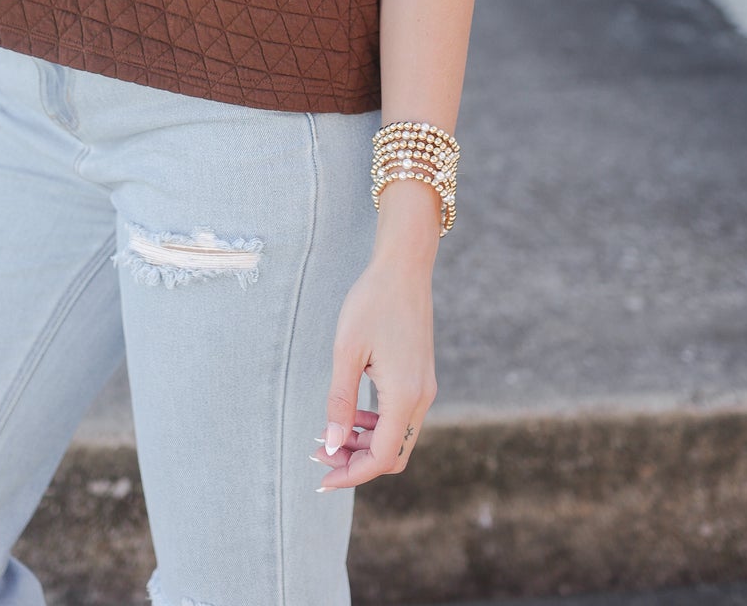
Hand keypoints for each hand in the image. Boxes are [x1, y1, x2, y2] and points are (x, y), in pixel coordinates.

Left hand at [313, 248, 435, 489]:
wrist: (404, 268)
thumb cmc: (372, 302)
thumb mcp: (347, 351)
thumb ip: (340, 401)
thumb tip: (333, 445)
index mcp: (404, 396)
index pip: (381, 457)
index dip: (351, 474)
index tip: (321, 478)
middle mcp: (421, 398)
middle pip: (393, 455)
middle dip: (357, 462)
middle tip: (322, 454)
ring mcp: (424, 388)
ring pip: (397, 438)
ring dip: (365, 444)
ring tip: (330, 434)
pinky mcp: (420, 378)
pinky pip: (400, 417)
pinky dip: (376, 425)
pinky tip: (351, 414)